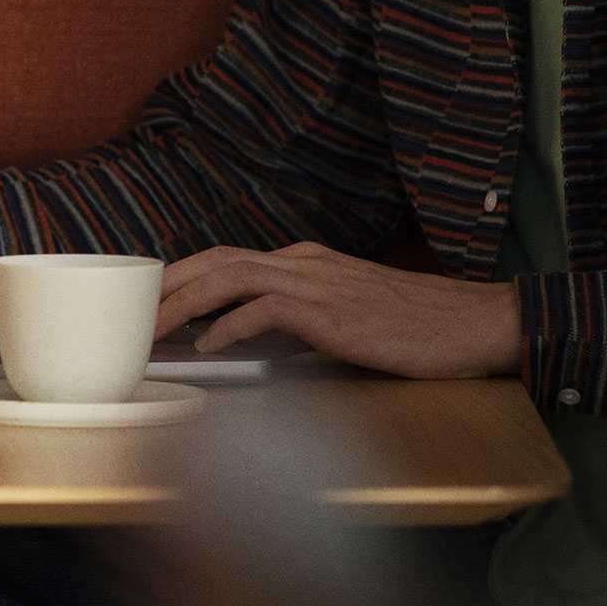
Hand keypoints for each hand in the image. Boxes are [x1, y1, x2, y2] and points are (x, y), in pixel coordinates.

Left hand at [157, 242, 519, 379]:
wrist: (477, 323)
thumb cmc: (419, 328)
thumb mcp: (349, 319)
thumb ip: (303, 324)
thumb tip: (256, 345)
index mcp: (306, 262)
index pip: (226, 259)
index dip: (181, 280)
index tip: (149, 307)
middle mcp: (305, 262)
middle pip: (215, 260)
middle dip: (165, 287)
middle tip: (129, 319)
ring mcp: (319, 281)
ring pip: (229, 276)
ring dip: (182, 304)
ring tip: (150, 333)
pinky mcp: (333, 310)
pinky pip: (265, 308)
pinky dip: (230, 324)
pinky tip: (208, 345)